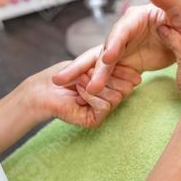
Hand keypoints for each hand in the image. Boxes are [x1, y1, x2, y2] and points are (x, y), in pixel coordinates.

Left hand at [25, 61, 140, 127]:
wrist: (41, 88)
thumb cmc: (62, 74)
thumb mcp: (91, 63)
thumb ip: (114, 70)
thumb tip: (138, 80)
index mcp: (111, 84)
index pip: (130, 79)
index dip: (123, 70)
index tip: (113, 60)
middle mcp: (109, 98)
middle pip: (127, 88)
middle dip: (108, 75)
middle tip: (87, 73)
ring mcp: (102, 110)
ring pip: (118, 97)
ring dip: (95, 86)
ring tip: (79, 83)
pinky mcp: (95, 120)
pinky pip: (106, 106)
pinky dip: (90, 96)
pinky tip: (78, 94)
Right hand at [52, 0, 180, 93]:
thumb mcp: (180, 9)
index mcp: (135, 18)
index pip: (121, 31)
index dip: (114, 43)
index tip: (108, 56)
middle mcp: (124, 33)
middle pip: (103, 49)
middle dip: (88, 64)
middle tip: (70, 77)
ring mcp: (123, 49)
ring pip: (104, 64)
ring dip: (95, 77)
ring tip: (87, 91)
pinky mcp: (127, 62)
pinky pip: (113, 74)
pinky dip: (104, 83)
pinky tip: (93, 94)